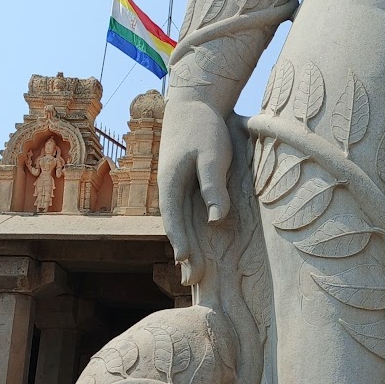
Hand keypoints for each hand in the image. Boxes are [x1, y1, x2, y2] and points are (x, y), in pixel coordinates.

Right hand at [158, 92, 233, 268]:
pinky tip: (198, 244)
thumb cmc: (204, 127)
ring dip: (186, 246)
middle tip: (193, 282)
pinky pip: (186, 213)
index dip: (181, 241)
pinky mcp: (185, 182)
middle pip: (175, 227)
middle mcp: (169, 188)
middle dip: (184, 254)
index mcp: (170, 183)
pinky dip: (190, 231)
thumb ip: (213, 186)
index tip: (186, 262)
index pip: (174, 219)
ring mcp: (176, 186)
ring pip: (180, 222)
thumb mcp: (212, 154)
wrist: (195, 102)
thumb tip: (215, 220)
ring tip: (193, 272)